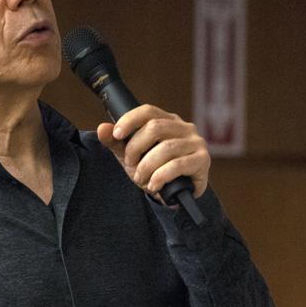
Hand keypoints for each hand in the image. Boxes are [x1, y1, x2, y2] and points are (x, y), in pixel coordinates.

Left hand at [96, 104, 210, 200]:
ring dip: (147, 166)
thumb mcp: (132, 157)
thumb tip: (102, 128)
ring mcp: (196, 143)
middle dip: (136, 148)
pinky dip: (160, 177)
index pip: (148, 111)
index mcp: (168, 121)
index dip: (130, 120)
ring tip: (141, 179)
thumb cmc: (155, 171)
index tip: (117, 134)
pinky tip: (154, 186)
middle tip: (131, 165)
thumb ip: (116, 143)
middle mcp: (184, 127)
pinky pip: (178, 165)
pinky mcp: (202, 160)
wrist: (177, 195)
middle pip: (155, 128)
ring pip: (166, 148)